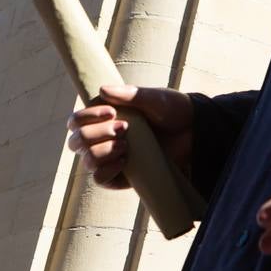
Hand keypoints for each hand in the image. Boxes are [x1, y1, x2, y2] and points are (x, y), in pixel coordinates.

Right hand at [66, 85, 192, 186]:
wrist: (195, 132)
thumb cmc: (173, 111)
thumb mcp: (155, 99)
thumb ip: (130, 94)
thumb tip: (103, 90)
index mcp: (103, 117)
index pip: (75, 121)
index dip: (86, 117)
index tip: (111, 113)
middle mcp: (102, 138)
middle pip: (76, 142)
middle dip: (95, 134)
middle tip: (125, 129)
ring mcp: (111, 157)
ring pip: (87, 160)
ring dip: (102, 152)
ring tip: (126, 145)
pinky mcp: (122, 175)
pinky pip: (100, 179)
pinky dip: (107, 170)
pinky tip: (124, 161)